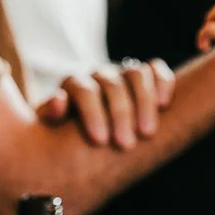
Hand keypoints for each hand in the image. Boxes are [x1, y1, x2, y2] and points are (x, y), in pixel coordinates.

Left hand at [37, 59, 175, 149]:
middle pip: (112, 85)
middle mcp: (99, 76)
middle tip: (125, 145)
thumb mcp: (50, 128)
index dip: (92, 113)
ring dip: (144, 102)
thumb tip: (59, 98)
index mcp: (74, 84)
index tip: (100, 141)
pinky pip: (156, 69)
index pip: (84, 91)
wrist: (80, 133)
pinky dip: (163, 82)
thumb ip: (50, 113)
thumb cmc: (63, 134)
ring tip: (147, 133)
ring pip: (136, 74)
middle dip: (120, 114)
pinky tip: (164, 105)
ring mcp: (122, 74)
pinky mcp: (144, 77)